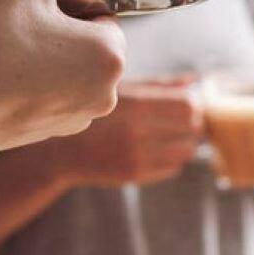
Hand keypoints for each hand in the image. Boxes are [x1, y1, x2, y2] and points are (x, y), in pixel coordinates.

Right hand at [0, 0, 125, 153]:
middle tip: (19, 13)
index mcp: (112, 55)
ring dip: (46, 46)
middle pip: (86, 37)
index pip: (98, 8)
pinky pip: (55, 89)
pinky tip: (6, 69)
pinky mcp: (57, 130)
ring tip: (10, 41)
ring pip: (69, 63)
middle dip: (56, 20)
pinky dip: (36, 75)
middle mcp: (108, 91)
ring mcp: (83, 115)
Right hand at [58, 76, 202, 186]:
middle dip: (191, 122)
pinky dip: (170, 159)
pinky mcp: (134, 175)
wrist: (60, 148)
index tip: (182, 102)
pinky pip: (172, 168)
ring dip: (183, 142)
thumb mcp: (120, 88)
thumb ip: (158, 84)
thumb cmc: (93, 111)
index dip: (191, 103)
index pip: (187, 105)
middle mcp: (138, 130)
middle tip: (177, 119)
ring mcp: (137, 155)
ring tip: (165, 134)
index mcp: (135, 103)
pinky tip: (153, 149)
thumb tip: (194, 79)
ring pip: (186, 151)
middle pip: (192, 128)